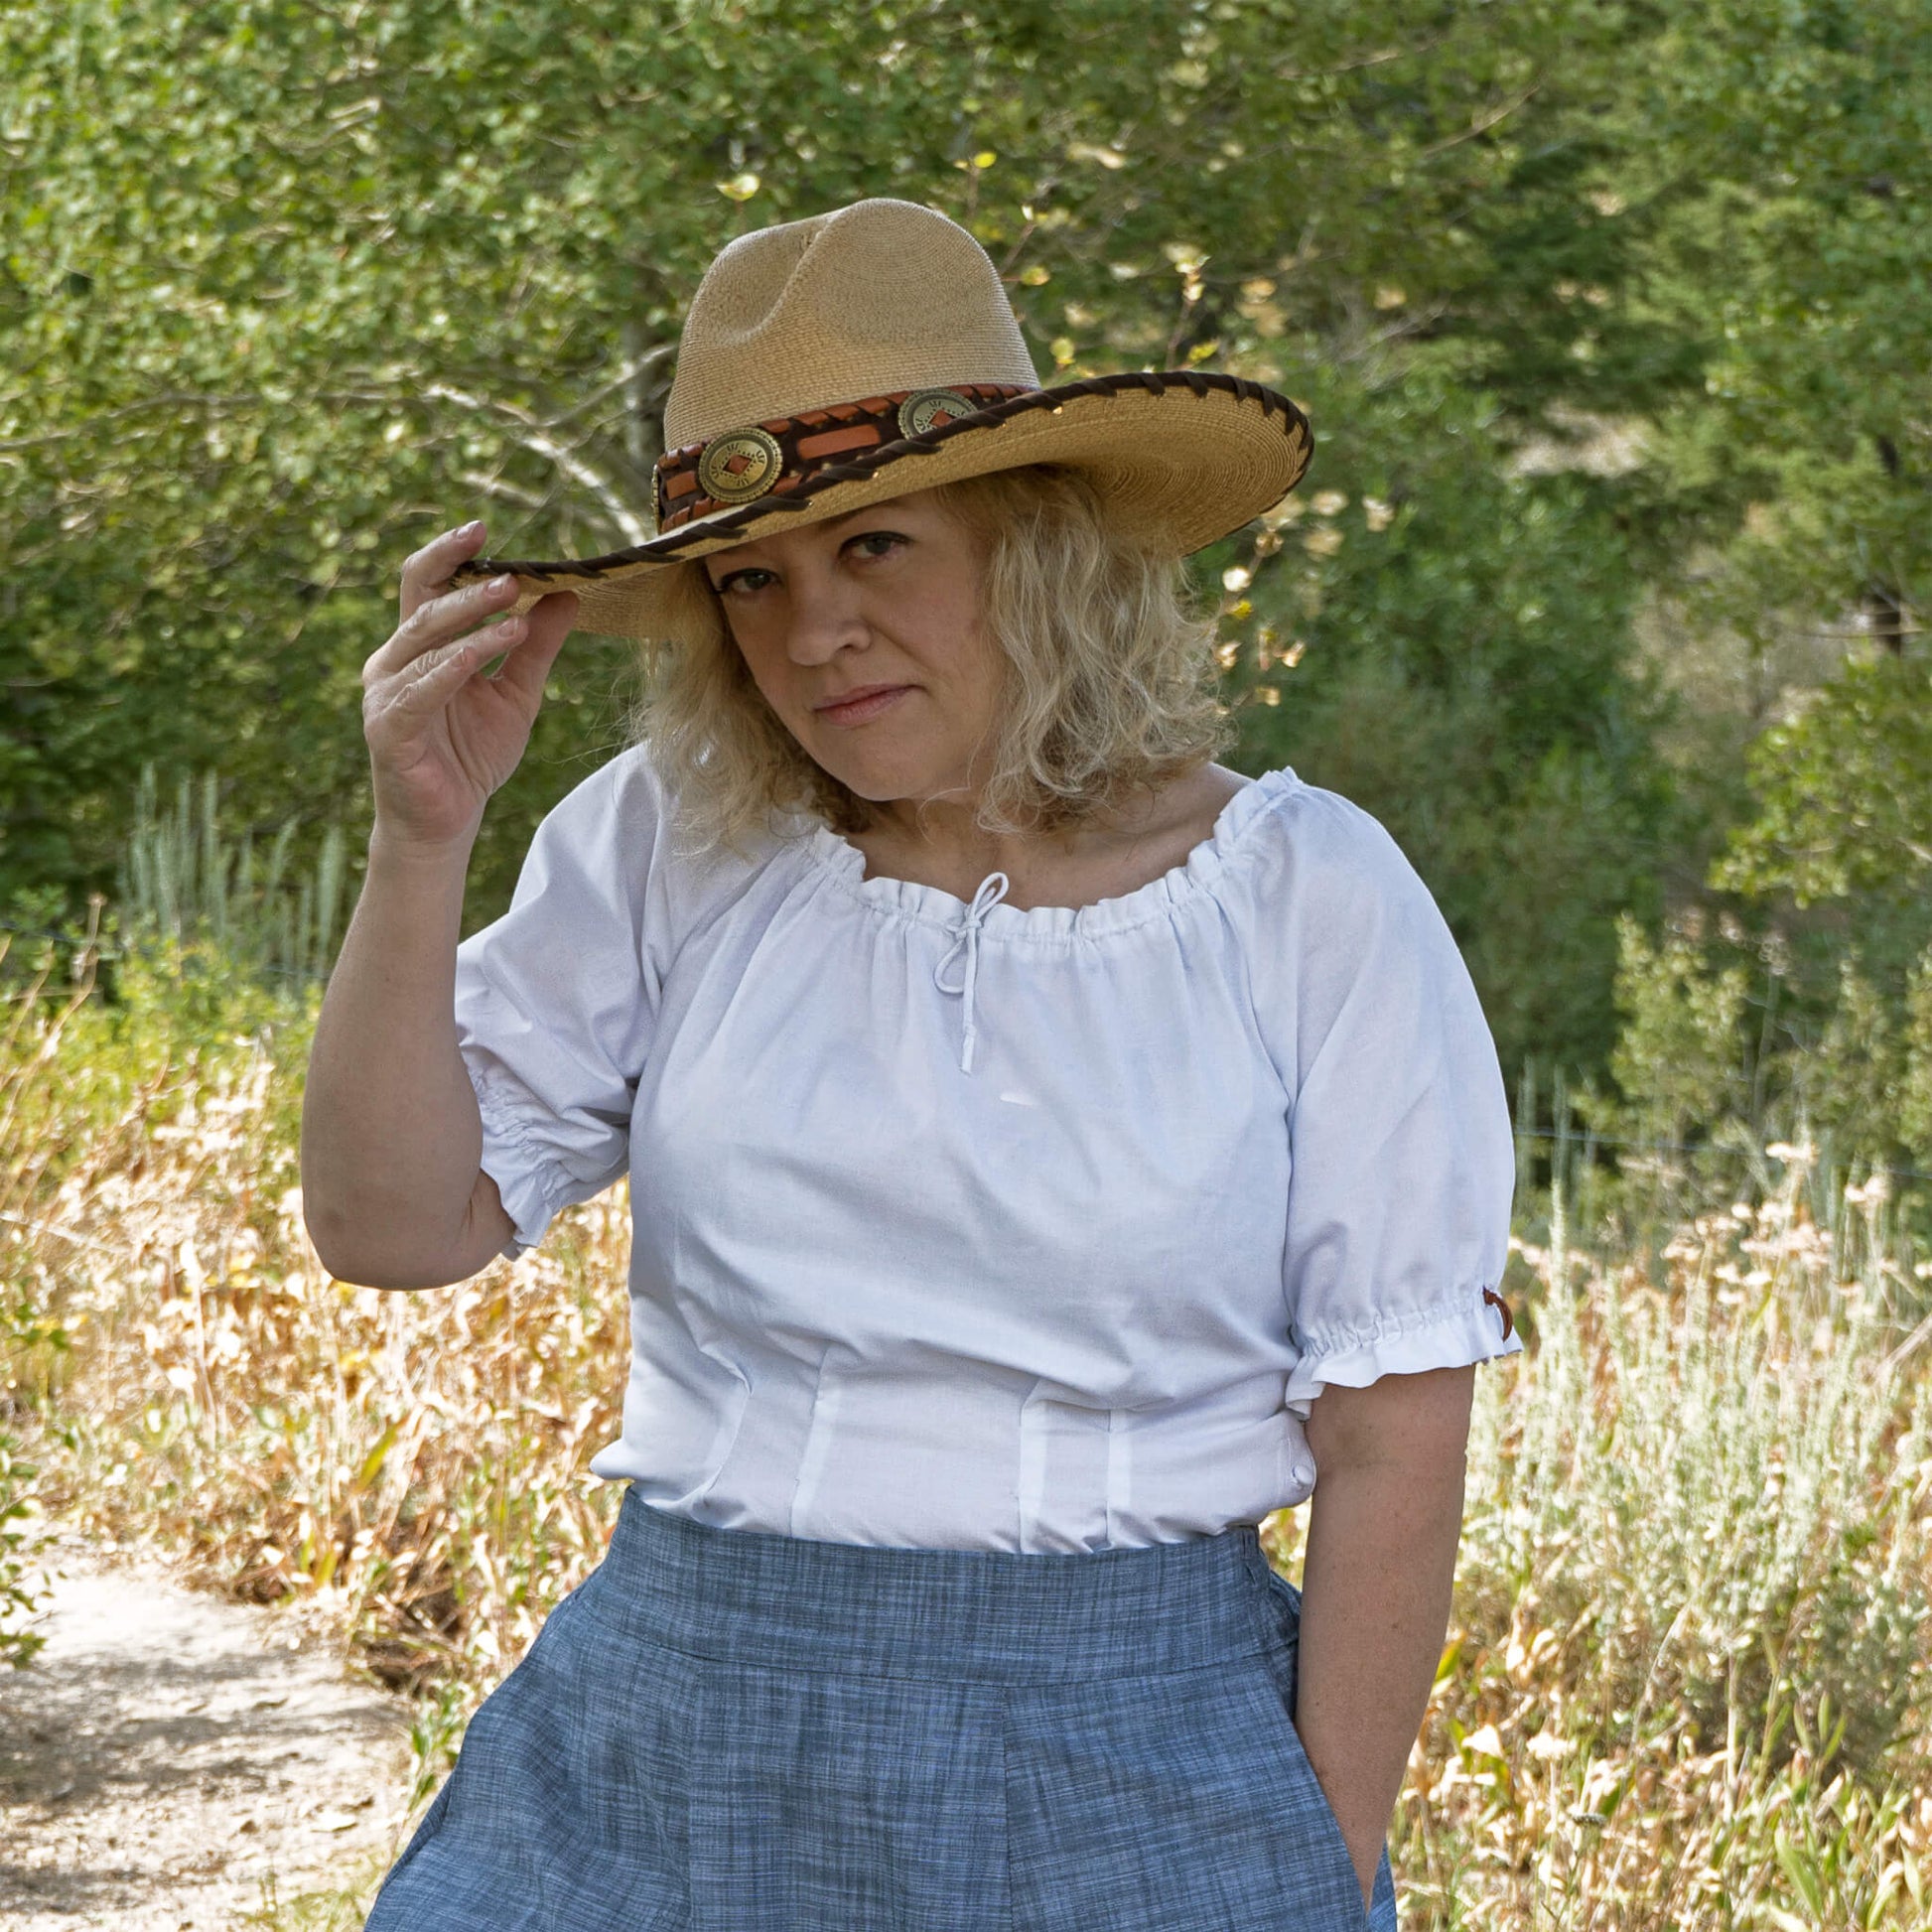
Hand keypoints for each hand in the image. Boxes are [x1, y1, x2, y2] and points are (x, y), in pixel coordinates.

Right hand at [362, 521, 577, 851]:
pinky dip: (452, 666)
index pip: (427, 585)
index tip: (483, 528)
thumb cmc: (473, 754)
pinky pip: (420, 690)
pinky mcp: (388, 727)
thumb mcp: (517, 694)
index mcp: (421, 646)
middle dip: (467, 582)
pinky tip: (481, 653)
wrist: (449, 820)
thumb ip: (536, 646)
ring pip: (425, 641)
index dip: (450, 553)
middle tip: (514, 571)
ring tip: (515, 604)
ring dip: (470, 620)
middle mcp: (394, 660)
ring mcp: (386, 692)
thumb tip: (567, 595)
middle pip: (424, 603)